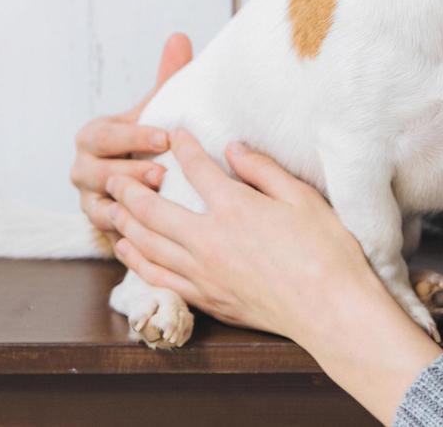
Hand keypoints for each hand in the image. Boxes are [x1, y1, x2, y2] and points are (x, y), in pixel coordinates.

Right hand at [70, 32, 192, 233]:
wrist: (144, 178)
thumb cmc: (151, 137)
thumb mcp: (157, 108)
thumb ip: (167, 77)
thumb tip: (180, 37)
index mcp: (93, 136)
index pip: (104, 135)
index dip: (133, 137)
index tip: (165, 138)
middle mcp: (82, 169)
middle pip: (95, 173)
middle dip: (129, 173)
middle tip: (163, 175)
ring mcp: (89, 201)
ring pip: (99, 207)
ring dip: (128, 206)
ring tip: (159, 203)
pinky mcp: (101, 229)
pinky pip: (110, 235)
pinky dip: (128, 235)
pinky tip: (153, 235)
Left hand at [105, 129, 383, 344]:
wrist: (330, 310)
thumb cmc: (325, 251)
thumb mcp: (302, 198)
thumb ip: (263, 170)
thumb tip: (234, 148)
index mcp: (236, 208)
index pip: (197, 168)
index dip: (183, 146)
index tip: (175, 132)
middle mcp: (209, 240)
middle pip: (153, 210)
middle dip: (131, 188)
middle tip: (115, 175)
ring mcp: (204, 274)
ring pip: (147, 246)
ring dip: (125, 224)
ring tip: (112, 208)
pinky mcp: (207, 299)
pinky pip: (159, 278)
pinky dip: (137, 262)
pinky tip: (129, 252)